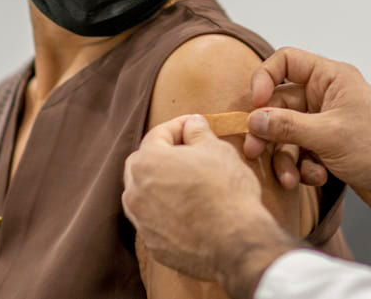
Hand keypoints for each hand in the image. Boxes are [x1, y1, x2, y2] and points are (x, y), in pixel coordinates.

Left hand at [122, 115, 296, 293]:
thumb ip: (198, 132)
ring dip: (161, 184)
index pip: (157, 134)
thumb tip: (192, 124)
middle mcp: (135, 192)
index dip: (178, 126)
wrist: (235, 242)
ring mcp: (142, 221)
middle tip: (189, 153)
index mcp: (147, 162)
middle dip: (163, 155)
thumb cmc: (226, 190)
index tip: (194, 126)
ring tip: (188, 183)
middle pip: (143, 164)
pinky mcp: (153, 245)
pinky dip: (166, 212)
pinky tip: (189, 211)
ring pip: (145, 194)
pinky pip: (155, 221)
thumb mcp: (217, 150)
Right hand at [242, 47, 370, 216]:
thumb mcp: (327, 135)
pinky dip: (303, 166)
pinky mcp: (327, 146)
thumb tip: (253, 119)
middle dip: (269, 131)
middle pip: (280, 104)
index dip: (265, 79)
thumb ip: (286, 126)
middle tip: (254, 151)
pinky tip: (316, 177)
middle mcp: (327, 95)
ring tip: (290, 178)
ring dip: (286, 157)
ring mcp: (326, 121)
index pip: (287, 61)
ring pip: (288, 133)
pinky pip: (300, 151)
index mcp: (331, 78)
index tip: (255, 105)